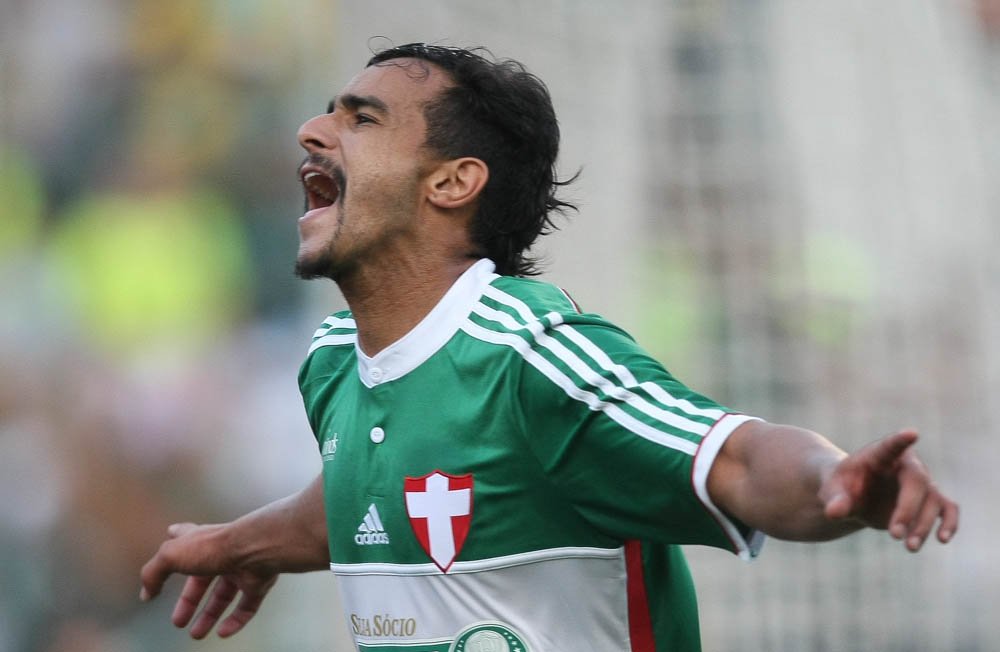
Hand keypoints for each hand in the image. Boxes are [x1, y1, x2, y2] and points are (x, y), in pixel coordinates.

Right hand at [140, 522, 277, 638]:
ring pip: (225, 595)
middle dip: (189, 601)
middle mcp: (222, 553)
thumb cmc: (213, 547)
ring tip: (196, 635)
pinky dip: (235, 621)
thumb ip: (153, 573)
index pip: (185, 537)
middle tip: (178, 621)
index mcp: (201, 540)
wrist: (256, 548)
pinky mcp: (259, 582)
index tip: (169, 537)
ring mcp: (242, 567)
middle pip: (203, 580)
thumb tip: (146, 593)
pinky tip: (222, 633)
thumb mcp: (171, 556)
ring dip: (210, 616)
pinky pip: (247, 605)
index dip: (175, 541)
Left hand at [820, 430, 958, 550]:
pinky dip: (949, 523)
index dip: (900, 440)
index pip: (890, 445)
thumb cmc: (841, 488)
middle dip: (908, 510)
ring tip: (909, 547)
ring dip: (923, 525)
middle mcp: (905, 465)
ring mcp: (920, 482)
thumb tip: (834, 512)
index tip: (912, 433)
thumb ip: (834, 499)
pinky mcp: (929, 500)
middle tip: (893, 535)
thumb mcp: (831, 492)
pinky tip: (942, 539)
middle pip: (918, 482)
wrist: (852, 497)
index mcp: (879, 454)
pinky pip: (947, 509)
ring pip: (933, 500)